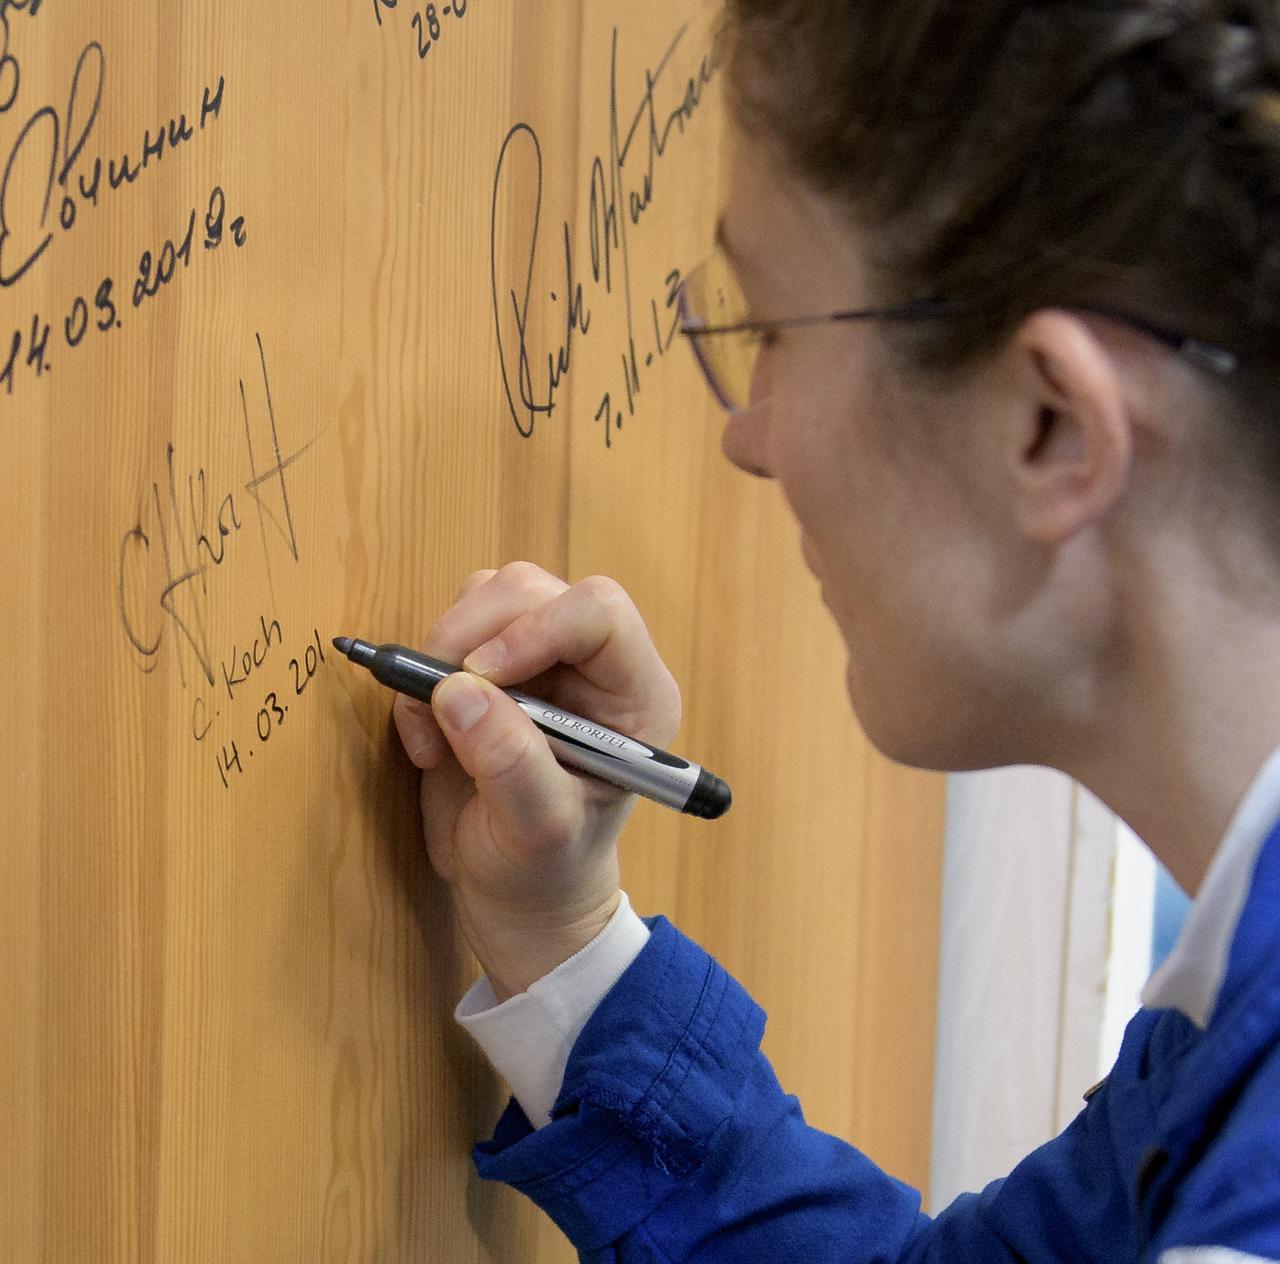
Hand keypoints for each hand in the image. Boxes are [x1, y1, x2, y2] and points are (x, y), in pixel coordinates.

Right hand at [393, 562, 681, 999]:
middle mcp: (595, 664)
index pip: (599, 612)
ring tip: (433, 739)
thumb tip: (457, 691)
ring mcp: (543, 656)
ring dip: (442, 655)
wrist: (518, 893)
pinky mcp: (495, 663)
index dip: (533, 629)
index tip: (478, 679)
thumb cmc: (547, 871)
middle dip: (470, 639)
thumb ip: (509, 763)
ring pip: (488, 595)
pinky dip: (422, 673)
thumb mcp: (536, 832)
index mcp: (635, 695)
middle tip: (437, 709)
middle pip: (531, 591)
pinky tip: (429, 736)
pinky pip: (454, 627)